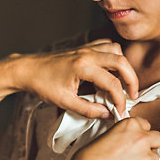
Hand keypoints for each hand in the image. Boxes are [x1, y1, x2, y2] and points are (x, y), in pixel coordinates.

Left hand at [10, 39, 137, 118]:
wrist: (27, 69)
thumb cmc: (42, 84)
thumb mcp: (65, 102)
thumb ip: (88, 110)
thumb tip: (107, 114)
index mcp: (83, 67)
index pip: (112, 83)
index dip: (120, 100)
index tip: (120, 111)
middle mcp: (87, 54)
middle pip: (121, 61)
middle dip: (131, 79)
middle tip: (132, 95)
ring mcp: (85, 48)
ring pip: (115, 49)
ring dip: (123, 66)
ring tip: (122, 83)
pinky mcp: (83, 48)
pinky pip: (105, 46)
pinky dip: (113, 56)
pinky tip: (109, 70)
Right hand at [60, 117, 159, 159]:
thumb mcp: (104, 137)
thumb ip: (122, 136)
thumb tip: (125, 141)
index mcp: (130, 125)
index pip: (146, 124)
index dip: (141, 132)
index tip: (136, 137)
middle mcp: (141, 139)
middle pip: (158, 138)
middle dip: (151, 144)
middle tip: (140, 150)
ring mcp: (146, 157)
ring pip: (155, 157)